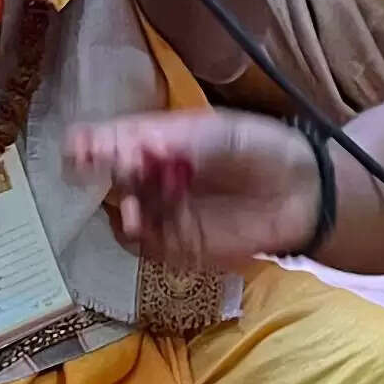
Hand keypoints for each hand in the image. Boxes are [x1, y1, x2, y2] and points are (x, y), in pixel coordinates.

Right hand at [67, 109, 318, 268]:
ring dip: (126, 211)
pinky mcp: (182, 246)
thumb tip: (140, 148)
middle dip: (109, 176)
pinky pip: (151, 248)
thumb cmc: (264, 151)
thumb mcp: (224, 134)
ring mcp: (167, 213)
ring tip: (136, 207)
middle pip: (114, 180)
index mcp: (160, 143)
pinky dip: (145, 239)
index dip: (92, 145)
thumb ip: (183, 144)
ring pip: (126, 218)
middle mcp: (155, 178)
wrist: (304, 193)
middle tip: (123, 169)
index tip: (78, 148)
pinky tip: (151, 227)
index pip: (115, 142)